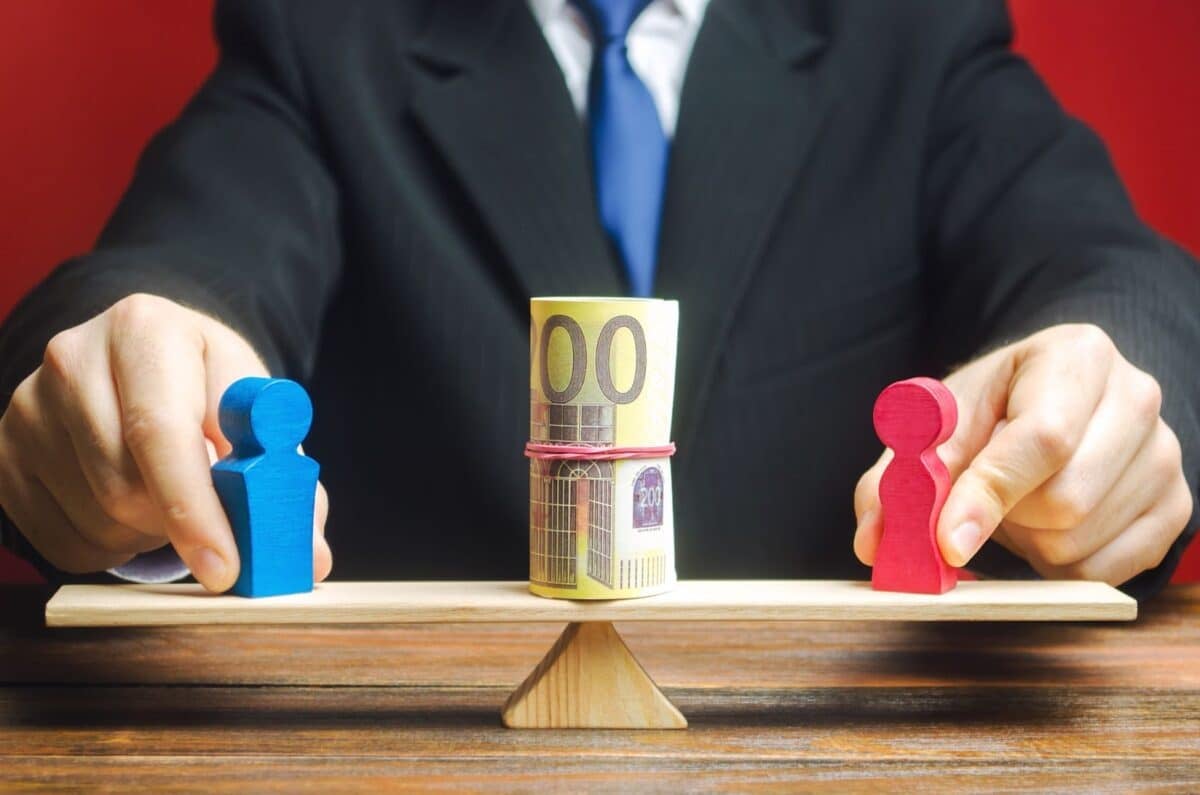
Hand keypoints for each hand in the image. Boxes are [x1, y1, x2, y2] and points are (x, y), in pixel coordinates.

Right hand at [0, 293, 331, 590]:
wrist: (147, 362)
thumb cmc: (212, 393)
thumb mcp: (258, 416)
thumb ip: (286, 481)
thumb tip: (308, 558)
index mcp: (147, 330)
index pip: (162, 431)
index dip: (195, 508)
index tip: (226, 566)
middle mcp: (74, 356)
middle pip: (123, 483)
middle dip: (177, 525)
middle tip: (212, 526)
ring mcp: (28, 403)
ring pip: (94, 516)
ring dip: (146, 535)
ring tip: (170, 501)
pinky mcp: (4, 449)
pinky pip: (59, 538)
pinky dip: (107, 546)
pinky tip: (129, 512)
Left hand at [854, 323, 1192, 585]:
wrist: (1055, 400)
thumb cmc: (993, 408)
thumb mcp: (940, 422)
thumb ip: (899, 476)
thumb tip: (876, 541)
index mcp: (1077, 356)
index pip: (1041, 439)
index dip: (989, 495)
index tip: (946, 542)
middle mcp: (1137, 398)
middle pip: (1065, 502)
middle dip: (1006, 518)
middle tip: (984, 499)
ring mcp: (1165, 455)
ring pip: (1081, 542)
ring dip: (1027, 543)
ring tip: (1019, 504)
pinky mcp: (1175, 506)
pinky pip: (1105, 571)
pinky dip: (1059, 566)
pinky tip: (1047, 527)